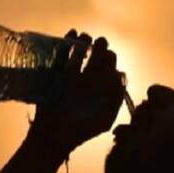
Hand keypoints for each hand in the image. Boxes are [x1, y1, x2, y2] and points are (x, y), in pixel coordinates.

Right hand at [29, 30, 124, 155]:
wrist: (52, 137)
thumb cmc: (81, 131)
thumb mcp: (104, 119)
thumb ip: (116, 99)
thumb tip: (121, 75)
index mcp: (101, 89)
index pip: (109, 68)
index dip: (110, 60)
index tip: (108, 57)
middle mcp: (88, 80)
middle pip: (96, 58)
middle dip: (99, 48)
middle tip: (99, 43)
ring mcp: (71, 76)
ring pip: (79, 53)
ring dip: (83, 42)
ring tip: (85, 37)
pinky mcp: (55, 74)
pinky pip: (61, 55)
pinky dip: (66, 44)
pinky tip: (72, 34)